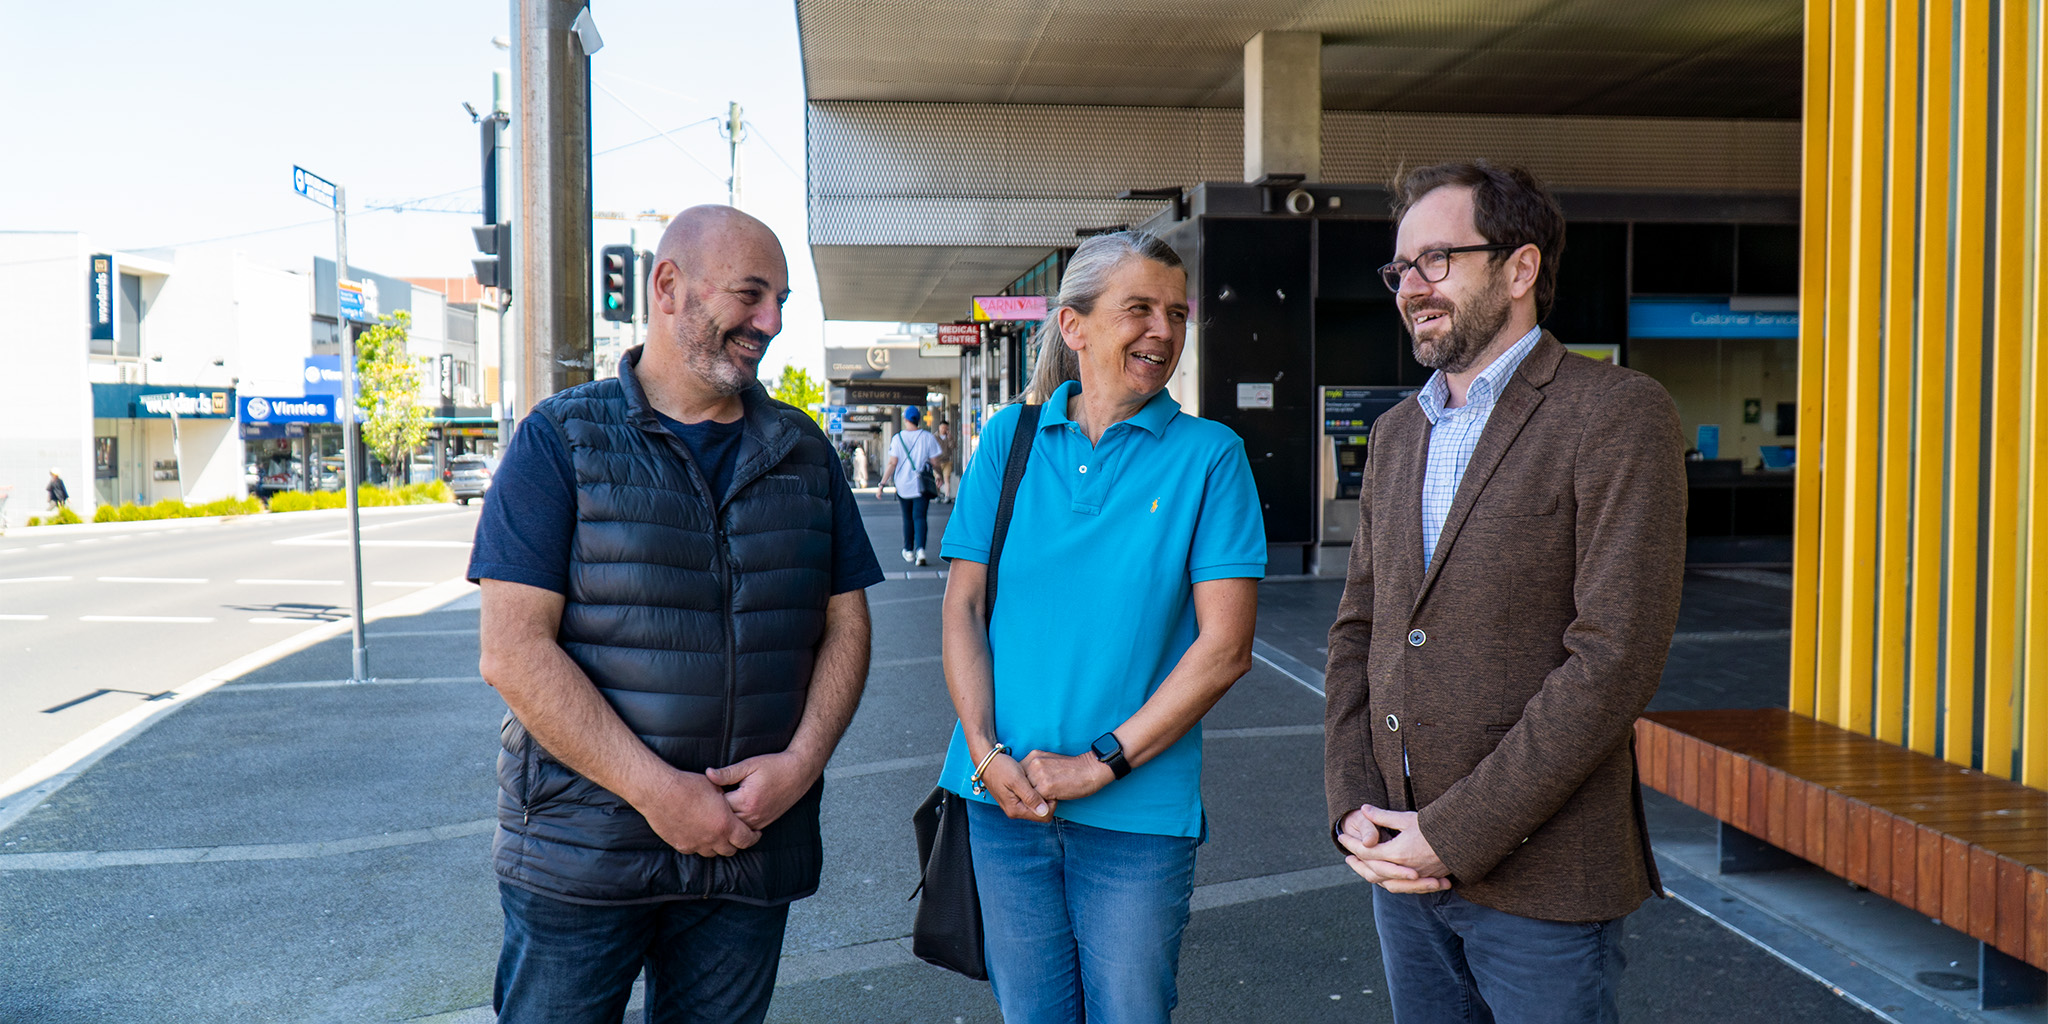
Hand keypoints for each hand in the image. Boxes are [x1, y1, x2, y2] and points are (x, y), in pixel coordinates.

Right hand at [634, 769, 759, 856]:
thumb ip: (728, 800)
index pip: (746, 840)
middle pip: (730, 850)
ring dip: (717, 845)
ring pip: (713, 852)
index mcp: (725, 824)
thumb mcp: (715, 788)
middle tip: (737, 834)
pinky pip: (695, 850)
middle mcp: (712, 839)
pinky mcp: (681, 845)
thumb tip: (733, 802)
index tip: (755, 833)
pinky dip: (700, 844)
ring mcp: (696, 844)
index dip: (754, 837)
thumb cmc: (688, 785)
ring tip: (717, 834)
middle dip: (736, 842)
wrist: (659, 792)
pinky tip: (699, 834)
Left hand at [706, 752, 820, 830]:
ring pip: (733, 828)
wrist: (798, 773)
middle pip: (724, 821)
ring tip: (714, 811)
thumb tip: (707, 774)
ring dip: (724, 821)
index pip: (718, 806)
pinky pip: (744, 830)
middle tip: (703, 804)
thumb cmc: (774, 766)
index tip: (702, 792)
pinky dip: (735, 824)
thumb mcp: (749, 765)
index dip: (708, 799)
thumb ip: (727, 773)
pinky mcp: (763, 823)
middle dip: (713, 813)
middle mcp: (752, 815)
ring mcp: (759, 821)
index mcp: (746, 800)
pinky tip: (728, 816)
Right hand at [979, 753, 1054, 821]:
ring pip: (1036, 806)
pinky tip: (1032, 781)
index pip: (1043, 816)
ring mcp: (1014, 806)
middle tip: (1043, 782)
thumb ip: (1030, 797)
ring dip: (1040, 795)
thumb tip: (1044, 812)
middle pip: (1040, 813)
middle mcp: (1015, 811)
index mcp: (1016, 810)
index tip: (1048, 787)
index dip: (1050, 802)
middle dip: (1046, 799)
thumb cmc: (1001, 768)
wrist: (987, 761)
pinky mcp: (1014, 800)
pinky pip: (1030, 801)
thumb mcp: (1017, 780)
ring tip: (1036, 780)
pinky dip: (1034, 792)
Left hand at [1020, 750, 1114, 801]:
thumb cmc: (1074, 768)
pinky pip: (1036, 801)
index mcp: (1033, 756)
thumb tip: (1028, 783)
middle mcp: (1033, 763)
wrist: (1091, 769)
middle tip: (1039, 798)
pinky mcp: (1045, 787)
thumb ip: (1037, 769)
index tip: (1032, 791)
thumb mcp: (1051, 762)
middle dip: (1026, 794)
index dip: (1024, 786)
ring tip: (1046, 800)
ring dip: (1034, 801)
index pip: (1018, 776)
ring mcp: (1038, 775)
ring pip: (1026, 794)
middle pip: (1019, 786)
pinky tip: (1054, 801)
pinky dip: (1042, 804)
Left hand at [1337, 804, 1450, 893]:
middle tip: (1347, 857)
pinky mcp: (1424, 880)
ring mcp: (1414, 877)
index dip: (1351, 844)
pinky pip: (1401, 888)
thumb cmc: (1434, 826)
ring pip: (1386, 883)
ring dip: (1371, 876)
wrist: (1462, 839)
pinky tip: (1385, 878)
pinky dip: (1389, 883)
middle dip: (1357, 864)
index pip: (1366, 851)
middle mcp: (1404, 869)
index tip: (1342, 838)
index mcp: (1396, 853)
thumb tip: (1363, 808)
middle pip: (1372, 871)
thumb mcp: (1406, 818)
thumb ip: (1382, 816)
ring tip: (1363, 868)